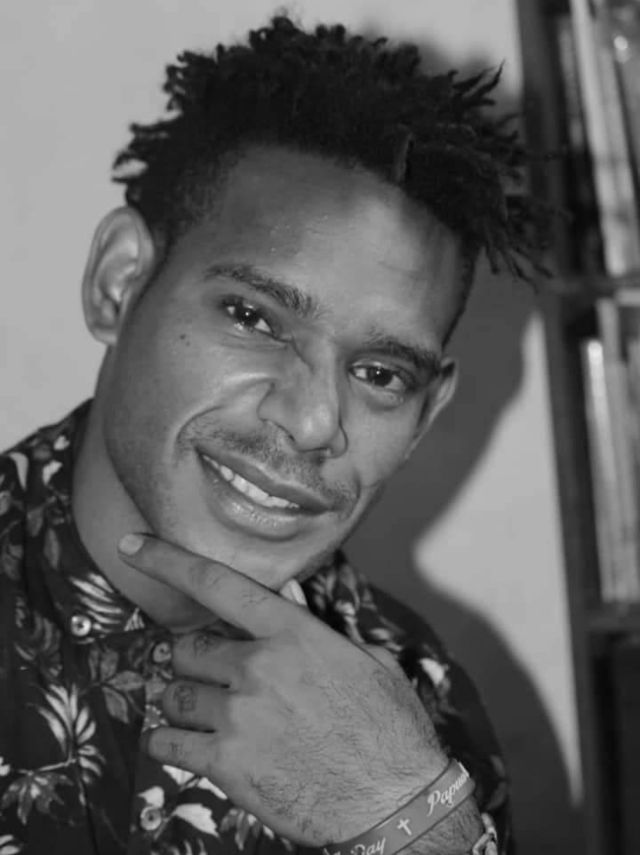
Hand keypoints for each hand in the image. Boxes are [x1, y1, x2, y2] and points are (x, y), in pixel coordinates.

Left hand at [119, 534, 447, 844]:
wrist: (394, 802)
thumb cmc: (388, 727)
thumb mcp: (367, 661)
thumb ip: (318, 627)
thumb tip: (288, 595)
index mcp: (293, 633)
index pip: (218, 584)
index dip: (168, 560)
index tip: (133, 545)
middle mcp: (259, 667)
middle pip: (186, 647)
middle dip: (194, 660)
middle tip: (214, 677)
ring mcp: (239, 716)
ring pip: (174, 694)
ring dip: (185, 702)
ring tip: (208, 714)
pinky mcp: (227, 765)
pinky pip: (167, 742)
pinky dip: (168, 741)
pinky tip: (184, 745)